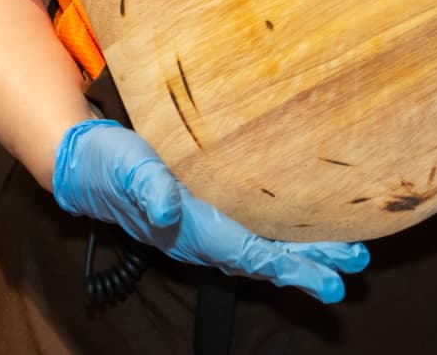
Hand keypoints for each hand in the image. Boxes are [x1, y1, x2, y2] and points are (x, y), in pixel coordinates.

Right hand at [53, 119, 369, 301]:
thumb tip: (168, 209)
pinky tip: (298, 240)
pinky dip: (278, 245)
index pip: (253, 254)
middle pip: (265, 261)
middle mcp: (201, 238)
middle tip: (353, 270)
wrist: (83, 164)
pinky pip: (249, 239)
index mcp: (192, 228)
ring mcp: (202, 232)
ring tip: (342, 259)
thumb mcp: (127, 164)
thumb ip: (149, 186)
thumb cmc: (108, 161)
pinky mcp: (202, 217)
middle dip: (310, 266)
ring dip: (301, 258)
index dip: (294, 266)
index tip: (331, 275)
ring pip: (260, 254)